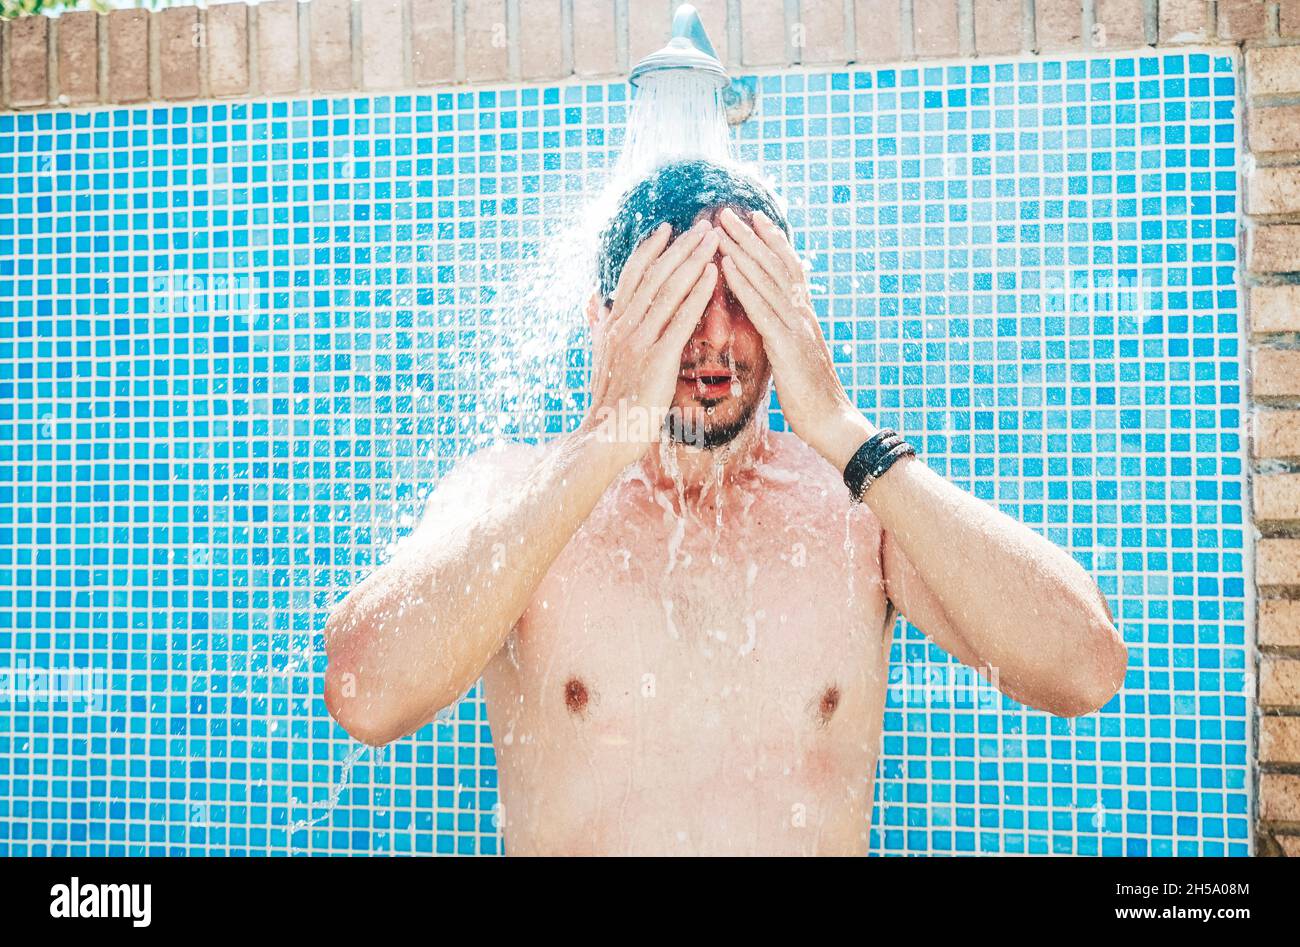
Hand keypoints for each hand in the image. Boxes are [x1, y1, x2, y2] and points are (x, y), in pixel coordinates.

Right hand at [581, 219, 719, 465]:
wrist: (605, 437)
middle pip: (654, 275)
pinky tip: (714, 274)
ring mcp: (638, 341)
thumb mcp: (600, 356)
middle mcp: (623, 326)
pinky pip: (681, 318)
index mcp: (612, 324)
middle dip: (680, 246)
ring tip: (713, 238)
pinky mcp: (656, 359)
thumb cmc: (609, 401)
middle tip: (703, 223)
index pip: (632, 276)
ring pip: (669, 290)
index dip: (650, 249)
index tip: (668, 226)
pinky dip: (698, 293)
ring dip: (693, 260)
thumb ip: (600, 325)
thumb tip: (594, 301)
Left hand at [716, 207, 870, 468]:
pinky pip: (762, 308)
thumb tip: (772, 324)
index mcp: (804, 316)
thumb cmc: (810, 397)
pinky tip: (726, 266)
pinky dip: (743, 283)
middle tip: (727, 210)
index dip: (771, 240)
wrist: (831, 423)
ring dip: (742, 249)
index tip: (753, 216)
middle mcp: (803, 313)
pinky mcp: (788, 345)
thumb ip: (786, 335)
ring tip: (720, 227)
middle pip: (776, 263)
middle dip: (751, 235)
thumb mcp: (796, 358)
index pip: (788, 267)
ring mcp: (797, 327)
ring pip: (768, 278)